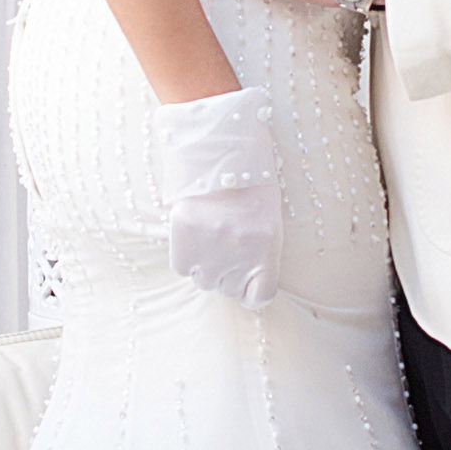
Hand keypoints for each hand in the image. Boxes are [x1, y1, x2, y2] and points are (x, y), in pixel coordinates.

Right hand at [151, 88, 280, 305]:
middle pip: (228, 289)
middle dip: (227, 273)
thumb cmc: (250, 187)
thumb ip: (259, 258)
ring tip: (210, 237)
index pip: (260, 297)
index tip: (246, 282)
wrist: (221, 153)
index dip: (250, 292)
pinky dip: (186, 256)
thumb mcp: (268, 222)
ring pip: (204, 281)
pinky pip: (182, 268)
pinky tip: (194, 234)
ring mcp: (211, 251)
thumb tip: (243, 290)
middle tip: (226, 245)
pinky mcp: (185, 241)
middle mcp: (241, 255)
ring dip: (205, 266)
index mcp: (268, 250)